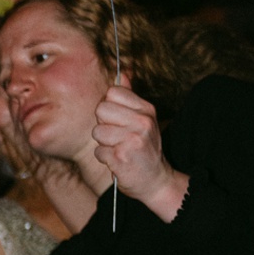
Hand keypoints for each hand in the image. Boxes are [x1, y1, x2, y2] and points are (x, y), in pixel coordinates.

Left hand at [91, 83, 187, 219]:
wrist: (156, 181)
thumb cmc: (145, 149)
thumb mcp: (143, 119)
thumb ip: (130, 97)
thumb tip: (122, 74)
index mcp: (146, 110)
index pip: (113, 92)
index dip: (109, 106)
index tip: (118, 120)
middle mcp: (142, 122)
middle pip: (101, 109)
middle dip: (103, 124)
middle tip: (118, 136)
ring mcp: (132, 139)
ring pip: (97, 132)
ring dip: (103, 144)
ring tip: (118, 149)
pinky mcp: (122, 157)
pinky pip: (98, 152)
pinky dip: (105, 159)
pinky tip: (118, 161)